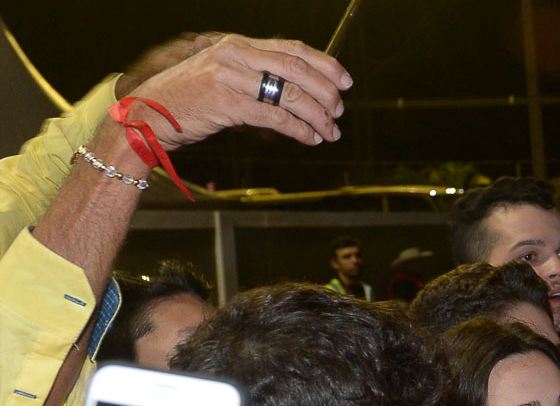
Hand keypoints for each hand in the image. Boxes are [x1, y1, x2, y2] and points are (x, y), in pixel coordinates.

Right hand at [128, 33, 351, 149]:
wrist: (147, 114)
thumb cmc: (188, 98)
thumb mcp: (222, 74)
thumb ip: (255, 75)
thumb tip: (298, 90)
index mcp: (238, 44)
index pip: (292, 49)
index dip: (325, 64)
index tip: (344, 81)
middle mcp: (236, 56)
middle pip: (297, 69)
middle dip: (326, 92)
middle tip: (339, 111)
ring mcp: (230, 79)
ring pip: (291, 94)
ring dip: (318, 115)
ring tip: (331, 131)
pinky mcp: (227, 105)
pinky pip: (276, 118)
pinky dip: (300, 130)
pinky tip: (311, 139)